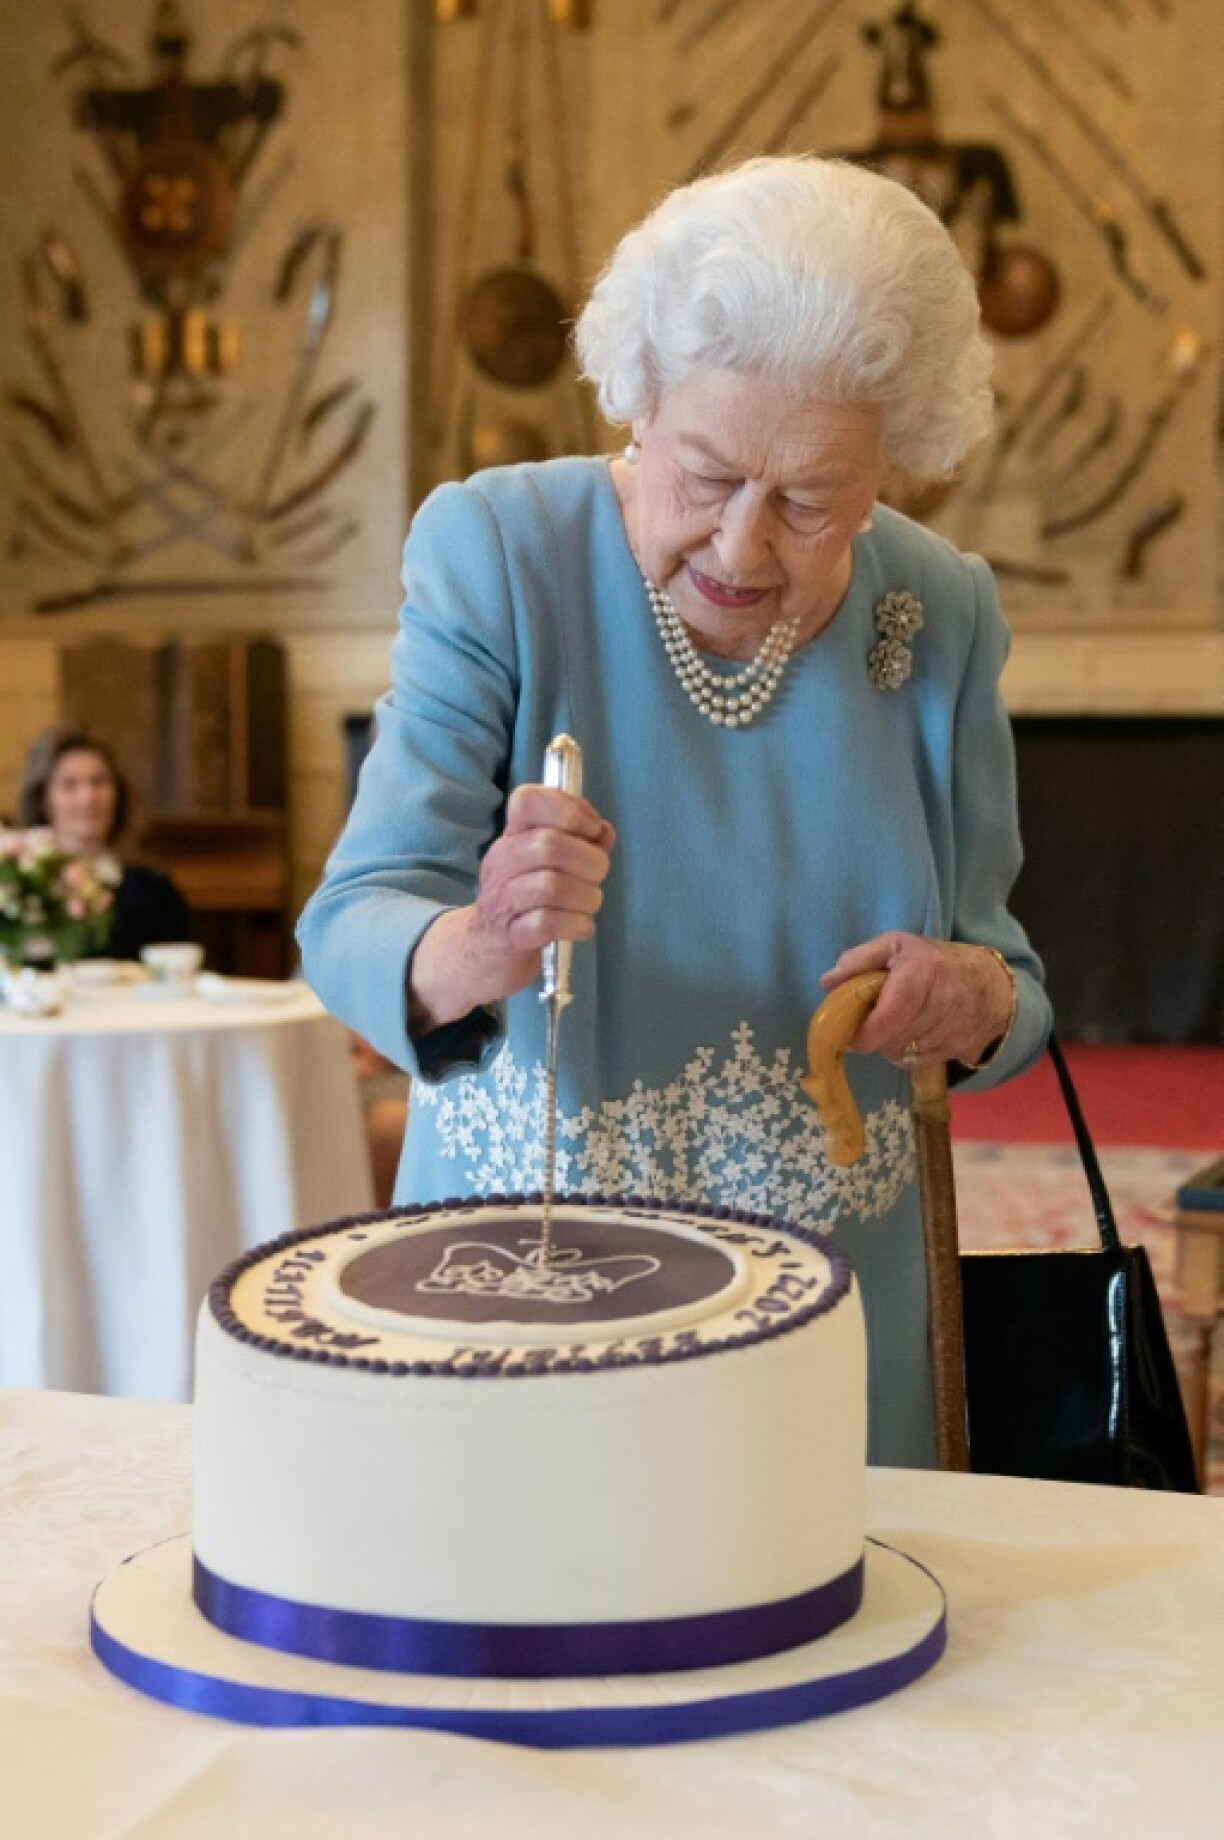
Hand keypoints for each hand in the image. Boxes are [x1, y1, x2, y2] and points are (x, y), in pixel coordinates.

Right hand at [408, 785, 614, 1031]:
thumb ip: (580, 842)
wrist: (485, 951)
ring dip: (587, 896)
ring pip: (551, 886)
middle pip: (548, 845)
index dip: (567, 808)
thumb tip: (603, 832)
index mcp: (512, 837)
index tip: (590, 830)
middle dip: (589, 861)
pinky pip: (547, 924)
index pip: (527, 800)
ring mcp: (502, 900)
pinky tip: (581, 927)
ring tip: (589, 904)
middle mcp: (502, 862)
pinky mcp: (509, 936)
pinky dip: (576, 925)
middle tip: (597, 876)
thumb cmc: (525, 901)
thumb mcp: (548, 864)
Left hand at [819, 933, 1013, 1068]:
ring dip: (893, 1045)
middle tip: (875, 1022)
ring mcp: (957, 1028)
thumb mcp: (895, 945)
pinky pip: (922, 1062)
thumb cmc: (932, 960)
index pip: (889, 1016)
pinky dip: (911, 1053)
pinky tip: (916, 1034)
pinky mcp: (964, 1048)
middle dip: (877, 1036)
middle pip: (894, 1040)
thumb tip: (827, 983)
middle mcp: (945, 1001)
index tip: (851, 1036)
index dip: (866, 1033)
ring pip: (906, 1055)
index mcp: (924, 971)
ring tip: (899, 1024)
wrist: (990, 981)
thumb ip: (859, 960)